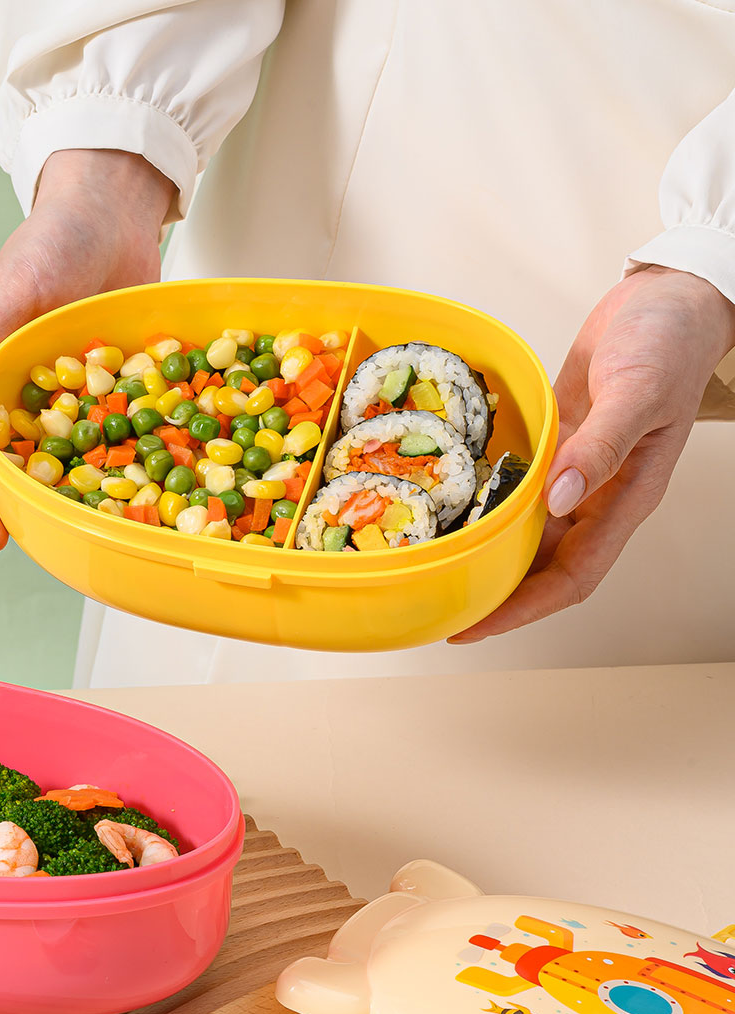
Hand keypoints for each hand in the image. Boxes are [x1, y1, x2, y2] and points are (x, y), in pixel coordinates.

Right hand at [0, 150, 174, 553]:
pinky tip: (160, 490)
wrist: (113, 210)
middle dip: (32, 509)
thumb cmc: (50, 241)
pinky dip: (138, 461)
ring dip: (86, 495)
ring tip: (102, 535)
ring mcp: (79, 398)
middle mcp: (32, 399)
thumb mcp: (11, 288)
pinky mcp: (122, 390)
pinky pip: (126, 433)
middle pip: (24, 466)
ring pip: (76, 459)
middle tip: (50, 550)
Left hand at [451, 264, 734, 642]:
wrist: (668, 300)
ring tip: (432, 566)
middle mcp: (593, 497)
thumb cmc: (668, 344)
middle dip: (493, 592)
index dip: (523, 608)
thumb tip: (559, 499)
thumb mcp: (636, 394)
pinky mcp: (551, 445)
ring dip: (484, 550)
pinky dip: (483, 500)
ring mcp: (570, 473)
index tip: (475, 627)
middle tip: (435, 603)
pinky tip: (446, 507)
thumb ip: (600, 447)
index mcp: (623, 500)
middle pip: (539, 566)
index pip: (571, 577)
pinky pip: (513, 486)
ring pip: (522, 530)